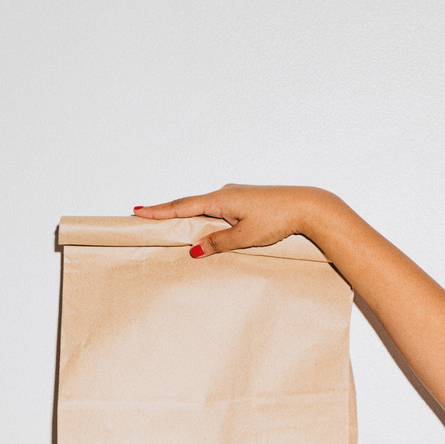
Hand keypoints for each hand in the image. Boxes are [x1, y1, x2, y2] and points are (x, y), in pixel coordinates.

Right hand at [133, 184, 338, 256]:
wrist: (306, 206)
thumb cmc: (278, 219)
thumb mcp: (245, 236)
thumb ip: (218, 243)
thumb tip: (194, 250)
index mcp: (220, 200)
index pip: (182, 207)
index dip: (159, 211)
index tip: (138, 211)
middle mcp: (224, 193)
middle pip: (188, 204)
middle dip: (166, 211)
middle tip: (143, 214)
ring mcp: (234, 195)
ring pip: (203, 206)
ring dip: (184, 214)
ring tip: (165, 220)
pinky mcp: (244, 200)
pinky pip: (215, 208)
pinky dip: (202, 215)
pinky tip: (200, 222)